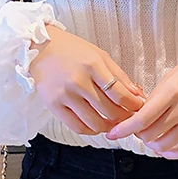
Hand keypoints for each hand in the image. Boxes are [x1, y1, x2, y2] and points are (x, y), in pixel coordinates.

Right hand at [29, 25, 146, 135]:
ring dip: (109, 127)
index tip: (138, 108)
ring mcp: (65, 95)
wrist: (39, 48)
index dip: (133, 105)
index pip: (120, 94)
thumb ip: (119, 76)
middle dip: (124, 117)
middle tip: (128, 117)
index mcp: (93, 65)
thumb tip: (137, 95)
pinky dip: (91, 130)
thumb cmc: (72, 50)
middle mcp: (78, 81)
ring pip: (95, 123)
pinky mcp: (53, 105)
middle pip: (110, 111)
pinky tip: (97, 125)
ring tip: (113, 122)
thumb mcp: (99, 55)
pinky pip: (77, 127)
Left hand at [104, 47, 177, 158]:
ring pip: (164, 145)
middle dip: (138, 134)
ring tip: (152, 137)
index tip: (113, 134)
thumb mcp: (174, 74)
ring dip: (152, 144)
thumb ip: (157, 95)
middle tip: (138, 129)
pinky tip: (165, 146)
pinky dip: (169, 153)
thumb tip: (140, 113)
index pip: (143, 118)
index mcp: (173, 91)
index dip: (124, 129)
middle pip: (151, 134)